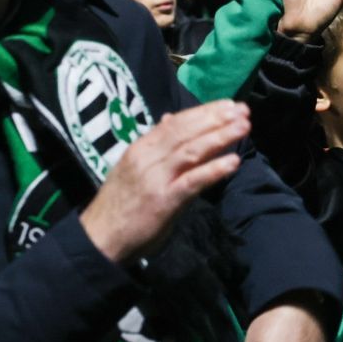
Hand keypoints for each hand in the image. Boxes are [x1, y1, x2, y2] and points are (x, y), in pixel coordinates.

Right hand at [79, 100, 251, 262]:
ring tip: (243, 127)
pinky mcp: (163, 201)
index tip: (229, 104)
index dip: (204, 112)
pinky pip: (192, 181)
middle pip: (186, 132)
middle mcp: (147, 157)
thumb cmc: (121, 203)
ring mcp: (155, 178)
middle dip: (216, 118)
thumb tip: (170, 118)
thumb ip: (157, 145)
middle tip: (243, 109)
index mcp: (141, 147)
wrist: (98, 238)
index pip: (176, 123)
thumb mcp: (135, 167)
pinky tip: (234, 161)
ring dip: (220, 137)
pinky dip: (213, 169)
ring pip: (191, 151)